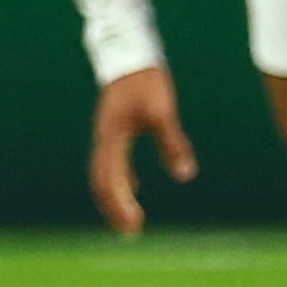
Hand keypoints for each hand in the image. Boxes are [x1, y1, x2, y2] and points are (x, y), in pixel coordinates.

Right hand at [88, 66, 197, 235]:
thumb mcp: (163, 112)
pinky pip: (111, 162)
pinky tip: (132, 188)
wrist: (129, 53)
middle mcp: (104, 139)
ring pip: (104, 174)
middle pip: (101, 182)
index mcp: (112, 138)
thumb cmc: (146, 81)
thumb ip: (172, 143)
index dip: (120, 205)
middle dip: (113, 209)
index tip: (135, 227)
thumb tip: (185, 176)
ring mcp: (106, 134)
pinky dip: (119, 180)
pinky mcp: (113, 129)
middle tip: (130, 233)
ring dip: (114, 197)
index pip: (111, 180)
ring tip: (127, 218)